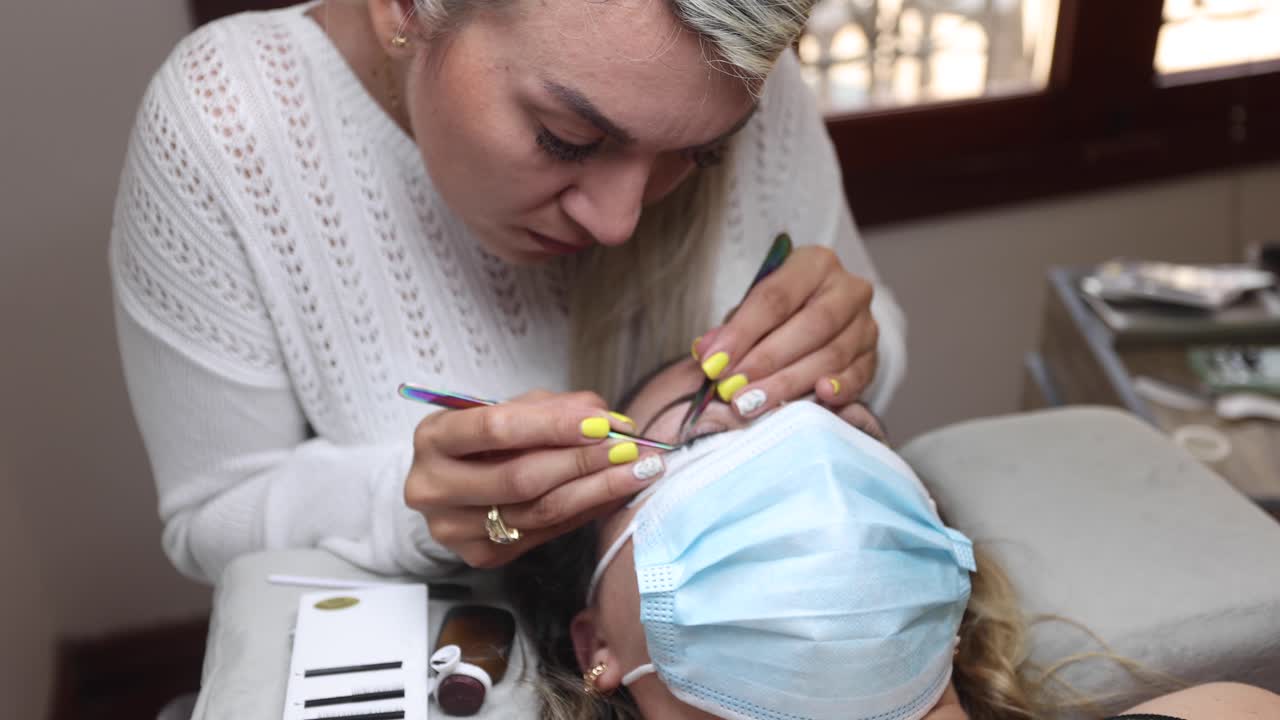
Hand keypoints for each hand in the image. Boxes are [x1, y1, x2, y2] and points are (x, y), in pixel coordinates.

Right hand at [404, 391, 664, 567]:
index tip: (603, 424)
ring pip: (538, 511)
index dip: (554, 426)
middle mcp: (433, 487)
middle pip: (521, 478)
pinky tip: (614, 493)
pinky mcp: (479, 555)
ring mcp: (453, 528)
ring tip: (638, 472)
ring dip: (596, 490)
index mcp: (434, 438)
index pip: (496, 429)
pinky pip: (545, 532)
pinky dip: (585, 511)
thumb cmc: (484, 438)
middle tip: (632, 450)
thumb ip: (554, 409)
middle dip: (584, 462)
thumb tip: (609, 420)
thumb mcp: (509, 409)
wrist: (450, 483)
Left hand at [692, 246, 878, 418]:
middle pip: (809, 326)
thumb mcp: (752, 310)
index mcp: (814, 264)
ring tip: (754, 404)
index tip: (714, 364)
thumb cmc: (780, 313)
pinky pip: (859, 375)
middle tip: (733, 390)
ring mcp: (866, 322)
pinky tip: (818, 398)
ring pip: (831, 354)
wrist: (821, 319)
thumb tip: (705, 351)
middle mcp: (847, 288)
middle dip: (766, 361)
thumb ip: (730, 330)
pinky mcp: (873, 355)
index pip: (776, 297)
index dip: (742, 333)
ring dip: (789, 383)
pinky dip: (839, 389)